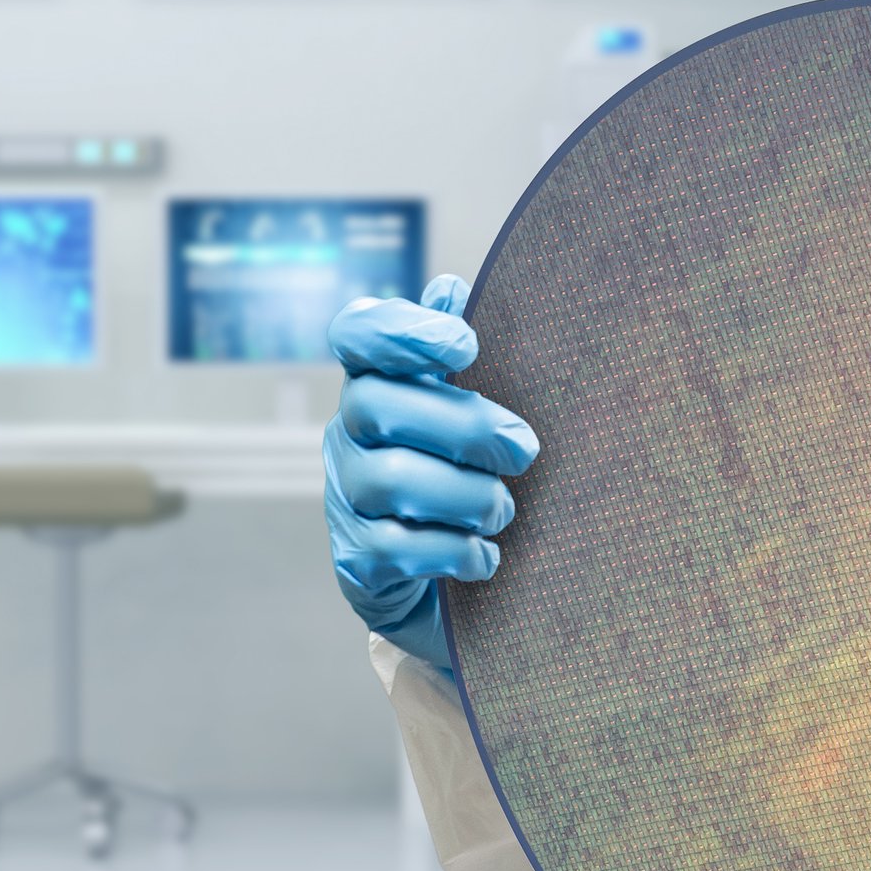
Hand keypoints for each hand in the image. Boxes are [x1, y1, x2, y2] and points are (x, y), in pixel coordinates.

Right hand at [322, 274, 538, 676]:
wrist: (438, 583)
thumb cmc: (460, 476)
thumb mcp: (462, 414)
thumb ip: (453, 359)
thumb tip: (449, 287)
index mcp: (375, 383)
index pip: (356, 333)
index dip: (403, 330)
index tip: (467, 347)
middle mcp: (348, 434)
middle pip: (379, 405)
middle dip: (463, 425)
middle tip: (524, 447)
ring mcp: (345, 497)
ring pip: (392, 479)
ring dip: (466, 495)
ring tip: (505, 510)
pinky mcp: (356, 560)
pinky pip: (396, 547)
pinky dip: (453, 550)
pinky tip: (486, 556)